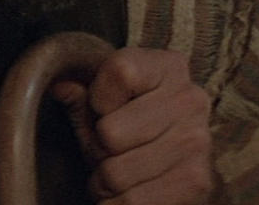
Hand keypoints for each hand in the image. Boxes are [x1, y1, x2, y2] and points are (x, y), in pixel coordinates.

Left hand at [51, 47, 212, 204]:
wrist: (180, 169)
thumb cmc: (134, 131)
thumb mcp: (105, 107)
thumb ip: (83, 96)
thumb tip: (61, 88)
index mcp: (168, 67)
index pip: (119, 72)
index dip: (98, 99)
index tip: (105, 111)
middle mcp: (189, 99)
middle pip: (110, 132)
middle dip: (98, 149)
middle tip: (110, 152)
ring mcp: (197, 141)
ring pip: (115, 173)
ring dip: (105, 182)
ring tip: (120, 174)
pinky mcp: (197, 182)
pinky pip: (132, 202)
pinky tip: (130, 192)